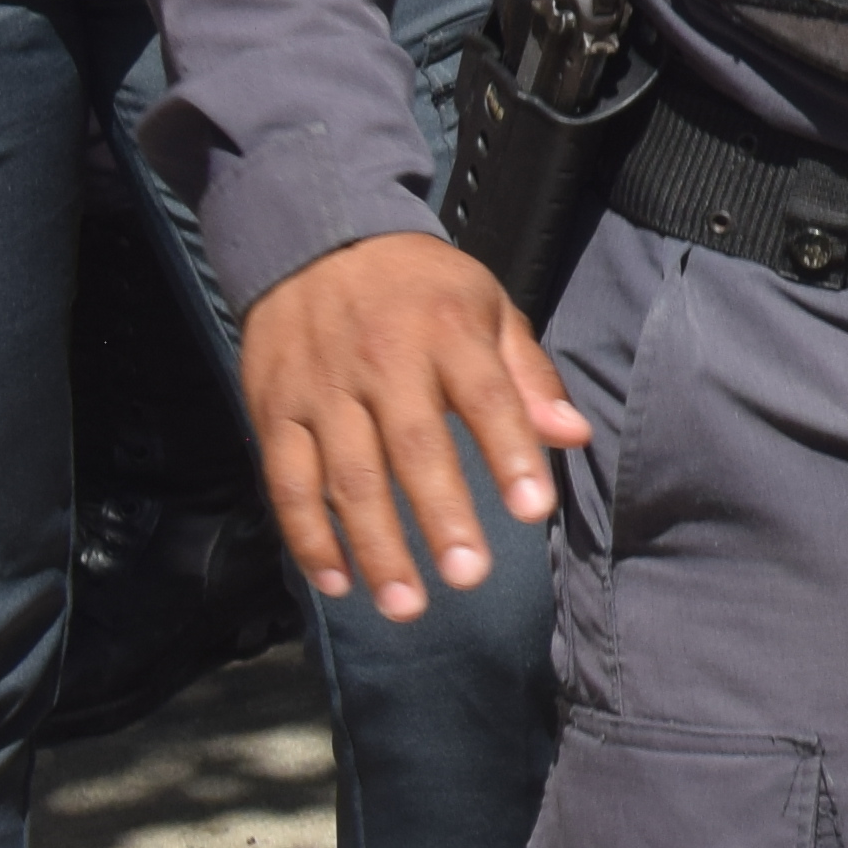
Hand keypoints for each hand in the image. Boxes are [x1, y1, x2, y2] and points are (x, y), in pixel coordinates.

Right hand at [238, 230, 591, 619]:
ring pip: (346, 478)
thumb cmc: (421, 288)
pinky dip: (307, 536)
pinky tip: (335, 581)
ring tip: (406, 604)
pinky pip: (287, 483)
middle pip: (412, 448)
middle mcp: (383, 363)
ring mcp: (323, 392)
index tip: (534, 510)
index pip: (485, 398)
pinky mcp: (275, 413)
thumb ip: (527, 374)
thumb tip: (572, 436)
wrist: (316, 242)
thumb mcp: (487, 306)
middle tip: (470, 577)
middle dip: (441, 516)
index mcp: (446, 333)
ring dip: (374, 546)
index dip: (510, 453)